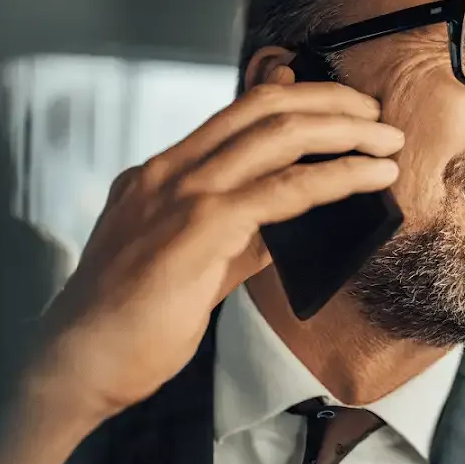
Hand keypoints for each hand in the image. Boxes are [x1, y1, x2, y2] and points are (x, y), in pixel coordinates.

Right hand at [34, 64, 402, 421]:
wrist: (77, 364)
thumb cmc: (127, 325)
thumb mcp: (192, 265)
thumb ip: (236, 236)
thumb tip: (284, 223)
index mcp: (160, 175)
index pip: (237, 114)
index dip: (296, 99)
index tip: (340, 106)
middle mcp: (168, 171)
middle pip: (262, 107)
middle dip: (329, 101)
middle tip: (375, 112)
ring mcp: (181, 194)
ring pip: (278, 134)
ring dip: (344, 132)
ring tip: (386, 139)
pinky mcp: (199, 227)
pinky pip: (283, 190)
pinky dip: (336, 177)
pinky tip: (369, 178)